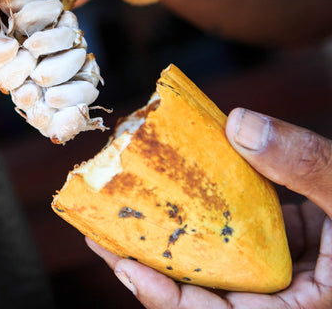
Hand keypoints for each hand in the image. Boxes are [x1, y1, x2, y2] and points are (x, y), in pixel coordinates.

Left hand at [86, 108, 331, 307]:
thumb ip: (310, 166)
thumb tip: (238, 123)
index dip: (166, 299)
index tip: (122, 262)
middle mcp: (285, 302)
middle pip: (204, 291)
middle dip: (152, 263)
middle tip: (104, 230)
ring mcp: (282, 275)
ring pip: (215, 262)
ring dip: (173, 235)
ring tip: (128, 208)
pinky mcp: (283, 247)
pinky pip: (234, 235)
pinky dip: (207, 213)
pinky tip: (180, 190)